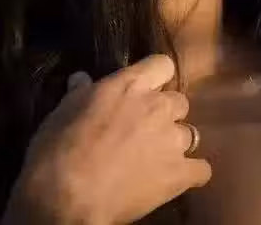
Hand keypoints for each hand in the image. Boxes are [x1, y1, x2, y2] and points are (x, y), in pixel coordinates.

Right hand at [2, 54, 211, 224]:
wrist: (66, 195)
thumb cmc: (59, 147)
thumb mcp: (62, 110)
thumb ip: (79, 92)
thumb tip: (81, 79)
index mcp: (131, 85)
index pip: (163, 65)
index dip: (156, 77)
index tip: (145, 89)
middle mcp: (157, 106)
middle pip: (179, 101)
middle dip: (166, 114)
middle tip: (146, 130)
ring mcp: (171, 140)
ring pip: (191, 133)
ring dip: (176, 143)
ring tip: (158, 158)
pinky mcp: (178, 174)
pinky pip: (201, 169)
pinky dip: (192, 174)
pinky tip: (177, 179)